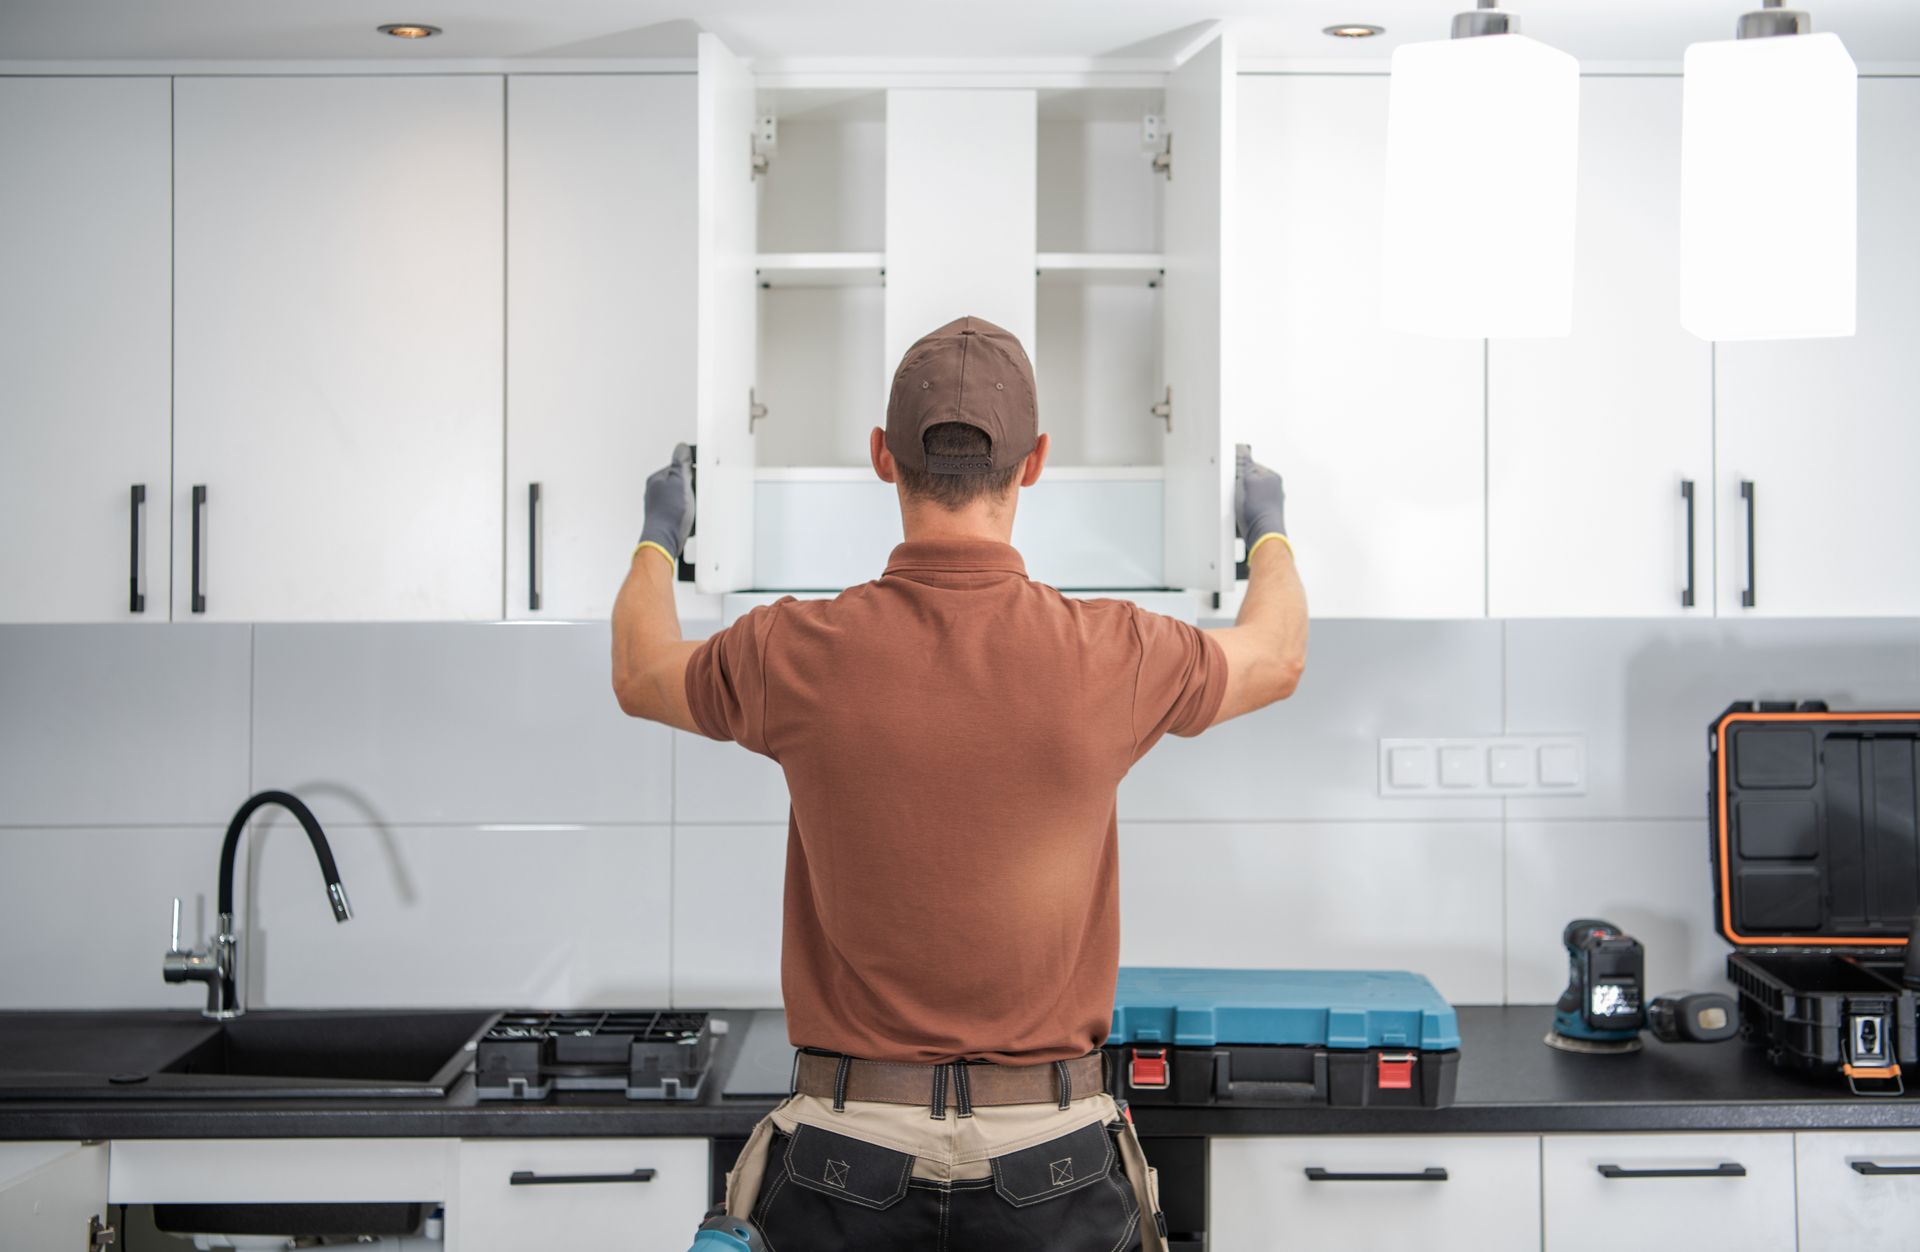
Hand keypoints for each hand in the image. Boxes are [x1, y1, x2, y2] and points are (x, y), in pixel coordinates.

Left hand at [637, 443, 694, 564]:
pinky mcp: (667, 519)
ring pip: (683, 499)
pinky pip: (683, 512)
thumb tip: (681, 448)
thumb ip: (680, 463)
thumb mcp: (679, 482)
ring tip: (691, 509)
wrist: (664, 539)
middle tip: (694, 496)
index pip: (678, 468)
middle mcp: (656, 492)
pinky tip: (690, 519)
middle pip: (681, 483)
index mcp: (657, 480)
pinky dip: (688, 515)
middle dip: (692, 489)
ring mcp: (660, 506)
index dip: (691, 472)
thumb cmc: (668, 513)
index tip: (697, 479)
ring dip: (691, 503)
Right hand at [1234, 444, 1285, 548]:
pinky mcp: (1262, 515)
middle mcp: (1274, 490)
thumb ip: (1246, 465)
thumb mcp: (1248, 481)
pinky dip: (1242, 511)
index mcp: (1273, 478)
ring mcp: (1268, 503)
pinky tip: (1240, 515)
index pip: (1252, 466)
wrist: (1263, 534)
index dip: (1239, 469)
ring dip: (1240, 500)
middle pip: (1250, 481)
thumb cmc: (1259, 510)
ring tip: (1239, 506)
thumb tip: (1244, 452)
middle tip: (1236, 492)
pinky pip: (1247, 508)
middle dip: (1239, 485)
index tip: (1232, 473)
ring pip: (1247, 496)